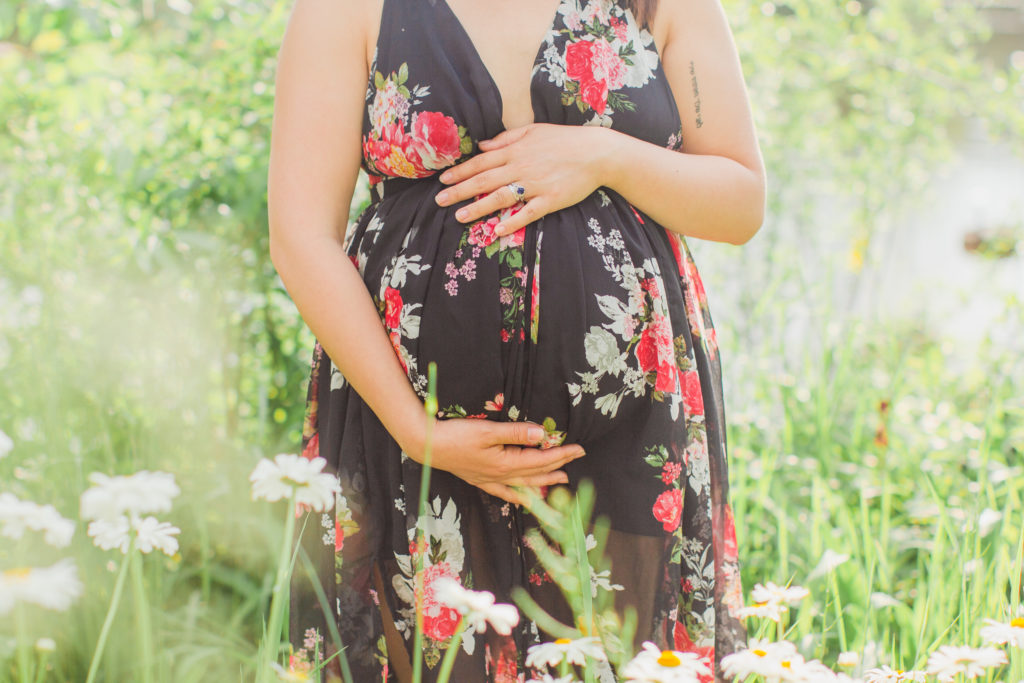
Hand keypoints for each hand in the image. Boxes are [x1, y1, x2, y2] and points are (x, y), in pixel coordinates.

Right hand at [409, 416, 585, 505]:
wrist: (428, 446)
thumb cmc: (456, 436)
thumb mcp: (487, 431)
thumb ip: (516, 433)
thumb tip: (542, 435)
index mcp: (506, 464)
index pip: (541, 459)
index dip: (562, 454)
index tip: (579, 449)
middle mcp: (501, 476)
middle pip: (536, 472)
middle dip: (558, 466)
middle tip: (576, 461)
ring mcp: (490, 480)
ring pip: (524, 485)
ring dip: (543, 482)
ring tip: (560, 480)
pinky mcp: (480, 480)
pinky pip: (505, 492)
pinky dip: (519, 495)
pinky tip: (524, 498)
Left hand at [433, 123, 613, 237]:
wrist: (597, 152)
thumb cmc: (564, 140)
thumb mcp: (533, 131)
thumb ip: (506, 138)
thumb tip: (482, 146)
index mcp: (516, 150)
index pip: (482, 162)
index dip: (460, 172)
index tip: (443, 180)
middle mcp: (521, 167)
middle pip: (485, 180)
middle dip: (460, 191)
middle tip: (439, 201)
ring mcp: (536, 184)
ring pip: (501, 197)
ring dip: (479, 207)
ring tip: (460, 217)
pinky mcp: (551, 199)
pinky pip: (528, 212)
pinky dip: (513, 221)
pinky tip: (498, 230)